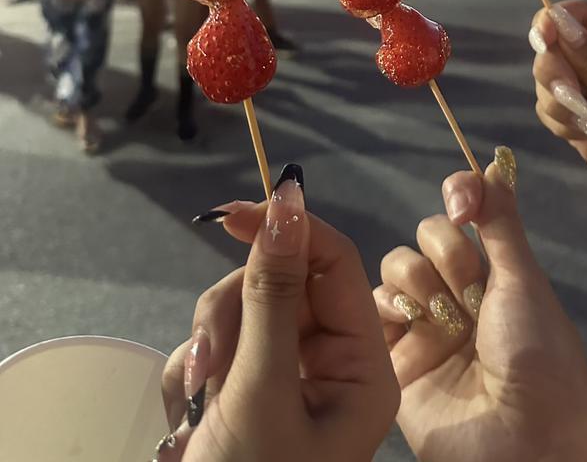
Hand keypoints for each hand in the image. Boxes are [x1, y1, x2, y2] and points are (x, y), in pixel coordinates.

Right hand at [156, 166, 398, 461]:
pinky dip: (197, 370)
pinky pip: (222, 343)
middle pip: (283, 283)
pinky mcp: (252, 388)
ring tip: (198, 397)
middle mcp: (335, 365)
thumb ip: (271, 293)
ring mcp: (291, 377)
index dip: (289, 227)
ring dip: (211, 342)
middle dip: (237, 309)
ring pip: (246, 308)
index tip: (235, 212)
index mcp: (366, 367)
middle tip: (211, 357)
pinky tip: (190, 417)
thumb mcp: (260, 390)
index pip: (336, 263)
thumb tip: (284, 200)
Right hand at [374, 152, 586, 461]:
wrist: (525, 444)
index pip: (462, 214)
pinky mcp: (396, 355)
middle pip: (427, 236)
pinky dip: (389, 307)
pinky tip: (413, 326)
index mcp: (497, 275)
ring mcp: (426, 324)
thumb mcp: (525, 280)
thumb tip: (493, 160)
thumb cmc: (538, 356)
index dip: (459, 200)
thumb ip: (501, 220)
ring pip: (397, 265)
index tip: (461, 202)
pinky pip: (375, 306)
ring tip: (446, 322)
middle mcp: (459, 294)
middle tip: (472, 293)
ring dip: (420, 282)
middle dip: (447, 255)